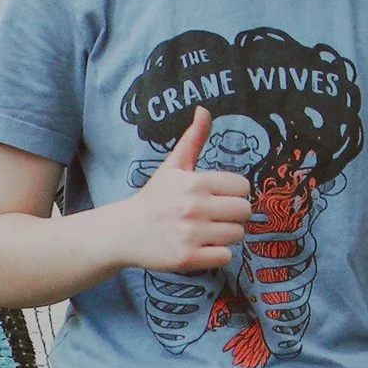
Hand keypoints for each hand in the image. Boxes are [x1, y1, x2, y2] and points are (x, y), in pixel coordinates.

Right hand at [111, 108, 249, 271]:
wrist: (124, 231)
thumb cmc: (154, 198)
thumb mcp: (172, 166)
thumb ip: (193, 139)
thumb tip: (204, 109)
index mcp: (194, 182)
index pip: (242, 186)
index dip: (233, 193)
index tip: (218, 197)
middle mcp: (194, 207)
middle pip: (244, 211)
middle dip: (233, 215)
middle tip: (214, 216)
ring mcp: (191, 234)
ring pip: (237, 235)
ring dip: (225, 235)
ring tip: (205, 232)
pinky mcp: (187, 258)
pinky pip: (225, 257)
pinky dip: (216, 254)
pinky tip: (200, 247)